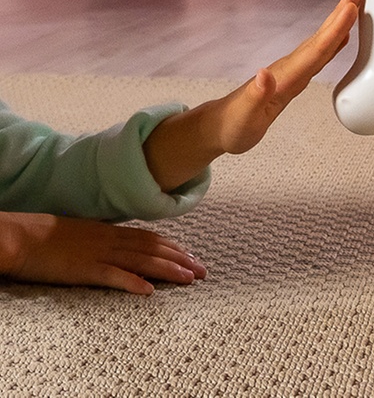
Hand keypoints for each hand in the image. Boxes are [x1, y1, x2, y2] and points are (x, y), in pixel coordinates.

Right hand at [0, 211, 205, 294]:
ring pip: (142, 261)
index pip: (151, 238)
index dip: (174, 248)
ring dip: (168, 270)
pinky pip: (112, 276)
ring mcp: (99, 254)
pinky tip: (149, 292)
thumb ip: (106, 238)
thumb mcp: (85, 232)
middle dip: (181, 259)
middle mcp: (111, 240)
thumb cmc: (49, 235)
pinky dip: (132, 283)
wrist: (21, 236)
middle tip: (203, 270)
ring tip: (189, 279)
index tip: (192, 256)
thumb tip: (123, 244)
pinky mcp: (84, 269)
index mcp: (111, 231)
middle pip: (154, 249)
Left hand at [144, 0, 363, 190]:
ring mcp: (290, 72)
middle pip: (319, 39)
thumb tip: (264, 74)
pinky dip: (331, 45)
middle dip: (339, 16)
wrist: (221, 126)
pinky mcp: (292, 78)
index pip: (314, 51)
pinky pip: (317, 56)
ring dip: (337, 25)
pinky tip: (340, 39)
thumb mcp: (244, 116)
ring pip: (320, 44)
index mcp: (283, 77)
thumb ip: (255, 96)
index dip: (334, 31)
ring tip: (353, 6)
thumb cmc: (233, 124)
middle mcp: (289, 69)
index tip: (350, 9)